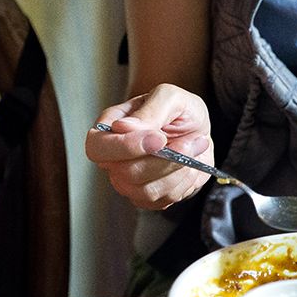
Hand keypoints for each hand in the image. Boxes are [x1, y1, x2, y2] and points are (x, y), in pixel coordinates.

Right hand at [85, 83, 213, 209]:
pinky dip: (184, 182)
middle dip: (164, 159)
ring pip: (147, 190)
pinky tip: (188, 165)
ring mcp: (127, 181)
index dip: (125, 147)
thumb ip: (149, 111)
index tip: (159, 138)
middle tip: (189, 142)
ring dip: (178, 169)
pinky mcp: (146, 197)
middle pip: (126, 173)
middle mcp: (113, 158)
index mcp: (109, 128)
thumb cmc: (180, 111)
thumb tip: (123, 128)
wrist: (199, 131)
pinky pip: (164, 199)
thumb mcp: (170, 97)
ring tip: (192, 148)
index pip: (98, 147)